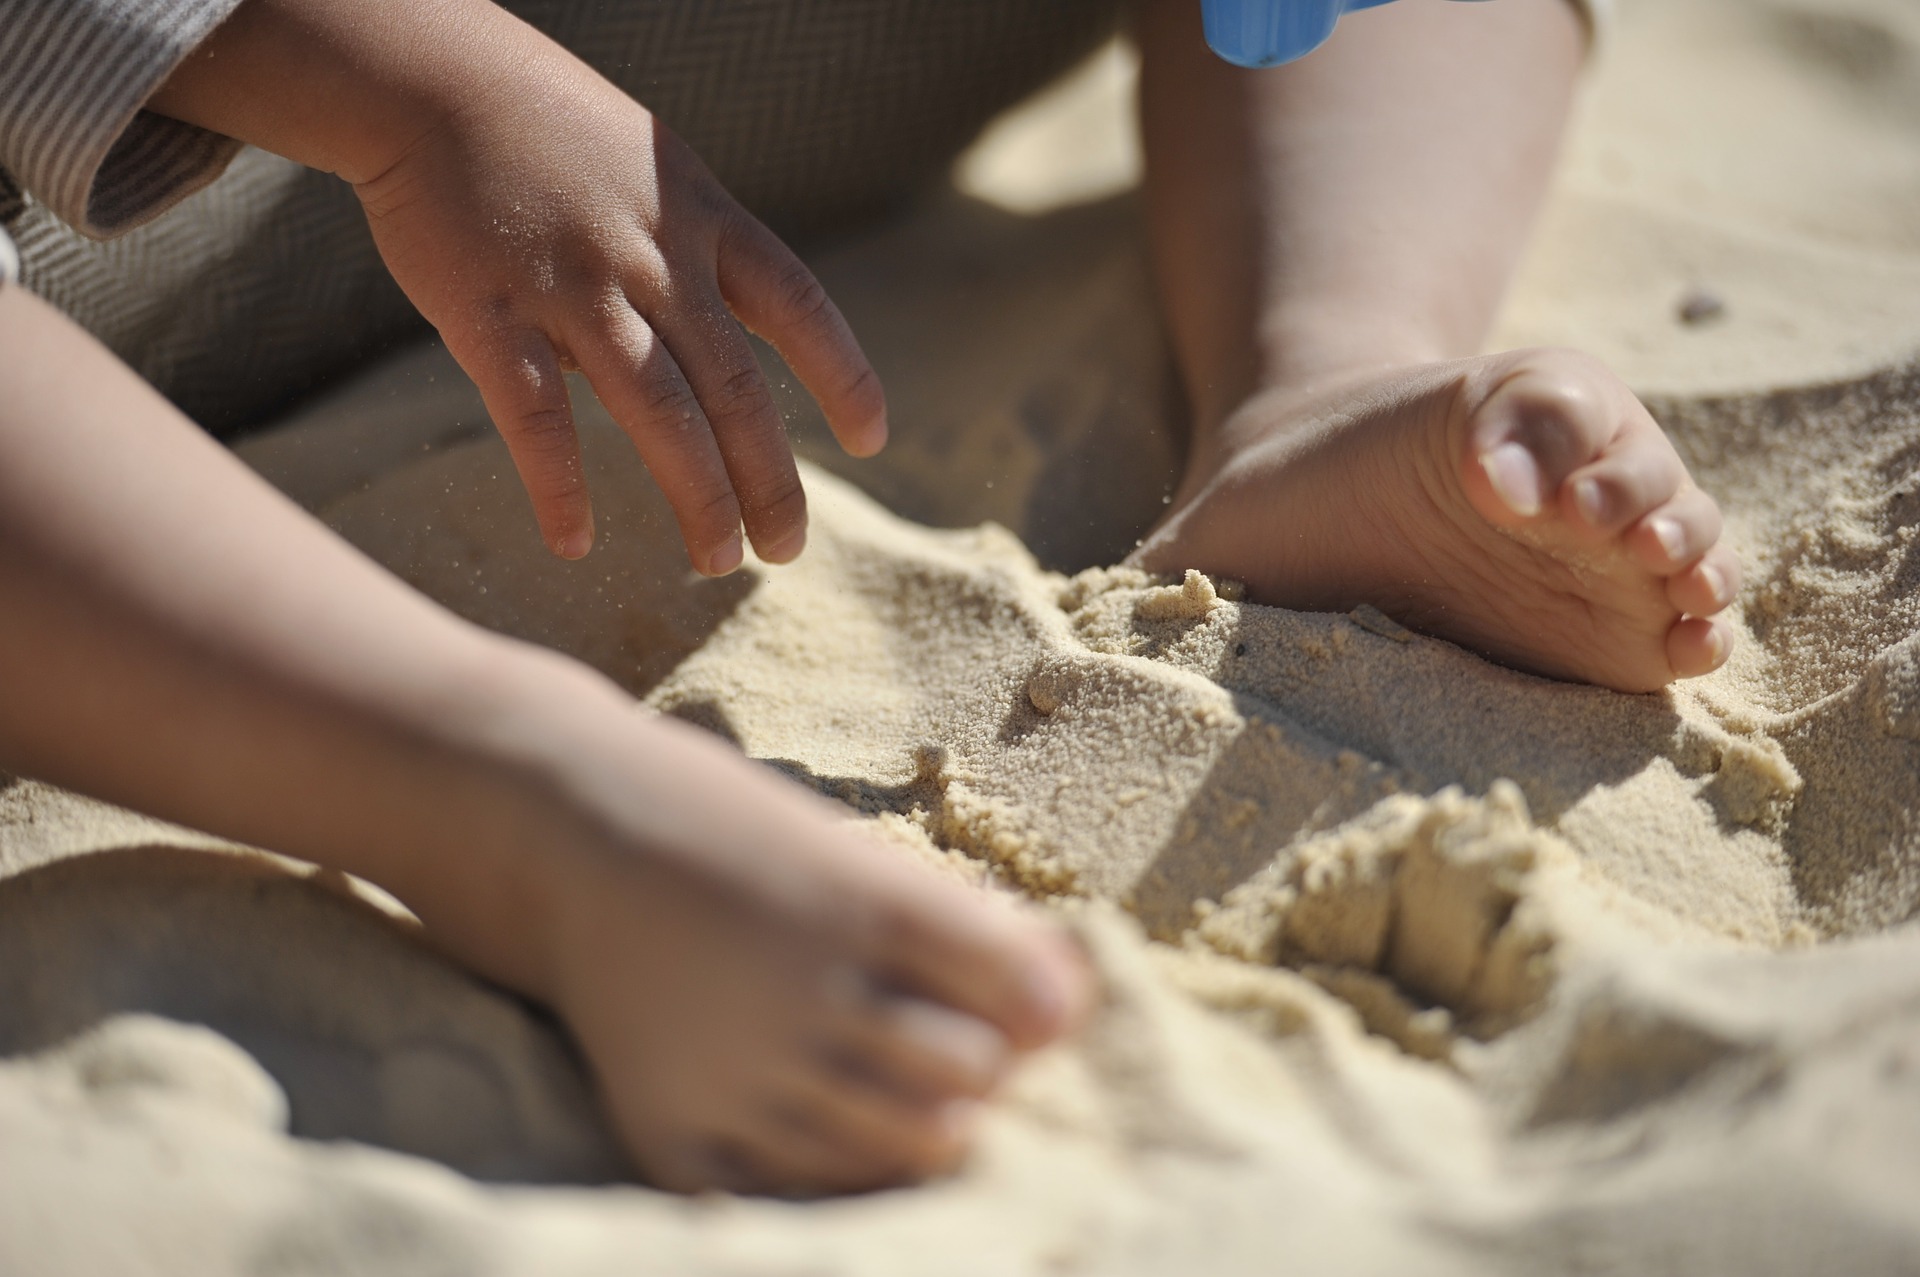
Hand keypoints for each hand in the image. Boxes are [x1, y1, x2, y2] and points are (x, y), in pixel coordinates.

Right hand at [151, 0, 884, 571]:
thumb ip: (689, 253)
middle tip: (786, 550)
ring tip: (718, 562)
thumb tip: (711, 354)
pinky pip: (537, 419)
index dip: (844, 378)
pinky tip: (575, 543)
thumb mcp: (651, 167)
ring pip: (659, 414)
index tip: (871, 441)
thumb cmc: (543, 126)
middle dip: (770, 481)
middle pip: (736, 389)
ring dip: (698, 498)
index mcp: (702, 219)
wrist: (425, 75)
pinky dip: (560, 488)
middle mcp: (653, 259)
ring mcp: (574, 288)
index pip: (801, 308)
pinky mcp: (489, 313)